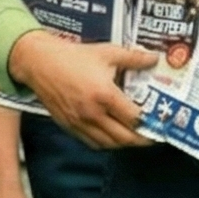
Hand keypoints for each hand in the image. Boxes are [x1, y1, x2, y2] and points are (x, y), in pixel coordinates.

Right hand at [5, 31, 156, 150]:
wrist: (40, 63)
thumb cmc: (73, 56)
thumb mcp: (107, 52)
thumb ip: (134, 58)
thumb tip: (155, 58)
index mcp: (105, 95)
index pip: (134, 118)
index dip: (149, 123)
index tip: (158, 122)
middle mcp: (93, 113)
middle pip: (124, 138)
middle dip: (141, 140)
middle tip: (152, 136)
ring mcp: (80, 122)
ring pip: (109, 144)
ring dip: (124, 144)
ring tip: (134, 137)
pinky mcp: (69, 126)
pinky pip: (92, 143)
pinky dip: (106, 143)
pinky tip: (113, 136)